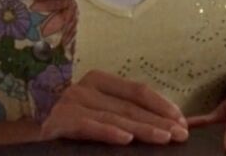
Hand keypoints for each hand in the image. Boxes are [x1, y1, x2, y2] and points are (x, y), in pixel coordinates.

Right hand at [39, 70, 189, 144]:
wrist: (42, 143)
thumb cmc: (79, 131)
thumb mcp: (107, 117)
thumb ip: (132, 116)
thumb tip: (173, 124)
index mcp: (100, 81)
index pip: (137, 91)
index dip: (162, 106)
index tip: (183, 121)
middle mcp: (84, 87)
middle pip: (129, 106)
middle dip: (158, 121)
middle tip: (181, 134)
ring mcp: (70, 102)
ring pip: (114, 117)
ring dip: (142, 129)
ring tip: (163, 138)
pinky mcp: (59, 121)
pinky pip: (88, 126)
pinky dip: (108, 133)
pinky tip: (126, 139)